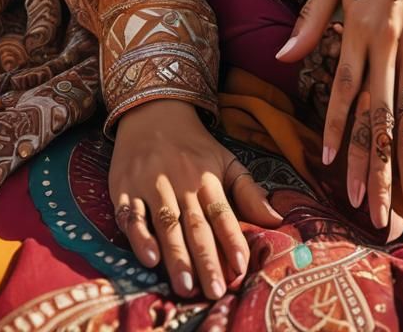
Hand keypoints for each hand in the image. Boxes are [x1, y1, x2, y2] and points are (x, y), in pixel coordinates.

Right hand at [108, 99, 282, 299]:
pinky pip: (132, 215)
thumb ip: (248, 191)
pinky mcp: (125, 189)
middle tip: (215, 290)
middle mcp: (181, 182)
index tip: (242, 266)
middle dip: (206, 258)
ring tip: (187, 285)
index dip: (232, 238)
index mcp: (207, 177)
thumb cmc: (194, 146)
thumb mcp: (225, 161)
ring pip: (167, 223)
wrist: (153, 111)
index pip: (223, 212)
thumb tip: (277, 218)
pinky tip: (150, 258)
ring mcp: (152, 185)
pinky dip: (140, 237)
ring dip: (176, 256)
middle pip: (195, 224)